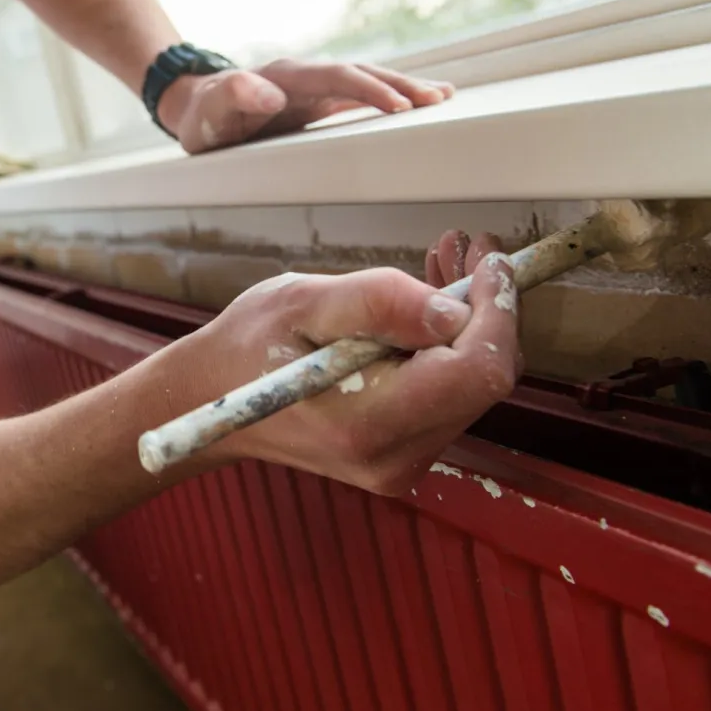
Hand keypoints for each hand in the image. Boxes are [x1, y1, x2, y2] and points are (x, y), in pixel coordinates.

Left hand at [156, 59, 454, 154]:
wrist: (198, 106)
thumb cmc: (204, 115)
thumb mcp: (210, 110)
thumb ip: (235, 96)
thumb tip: (270, 94)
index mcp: (287, 77)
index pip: (338, 78)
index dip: (369, 90)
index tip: (400, 107)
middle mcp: (306, 75)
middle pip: (362, 73)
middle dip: (401, 85)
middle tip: (439, 99)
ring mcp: (315, 86)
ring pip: (367, 80)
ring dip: (404, 88)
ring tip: (443, 96)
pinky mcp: (319, 99)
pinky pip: (360, 94)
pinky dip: (390, 96)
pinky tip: (416, 102)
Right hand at [160, 232, 520, 495]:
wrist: (213, 400)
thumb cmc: (248, 347)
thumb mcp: (302, 303)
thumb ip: (378, 303)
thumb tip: (453, 311)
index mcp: (370, 424)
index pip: (477, 373)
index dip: (497, 312)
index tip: (489, 262)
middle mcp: (396, 457)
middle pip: (483, 380)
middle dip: (485, 308)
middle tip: (464, 248)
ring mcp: (404, 462)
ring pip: (472, 384)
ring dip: (468, 321)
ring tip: (443, 263)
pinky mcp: (406, 452)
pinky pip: (450, 393)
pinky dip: (448, 344)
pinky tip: (427, 304)